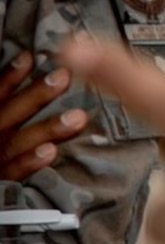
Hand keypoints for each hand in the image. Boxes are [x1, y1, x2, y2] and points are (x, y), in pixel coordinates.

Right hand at [0, 52, 87, 180]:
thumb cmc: (1, 152)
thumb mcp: (2, 125)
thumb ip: (12, 109)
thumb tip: (31, 74)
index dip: (8, 78)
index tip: (29, 58)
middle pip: (8, 114)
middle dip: (35, 95)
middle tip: (63, 77)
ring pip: (17, 142)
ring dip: (47, 128)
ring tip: (77, 118)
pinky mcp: (0, 185)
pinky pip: (14, 174)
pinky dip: (30, 162)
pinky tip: (50, 152)